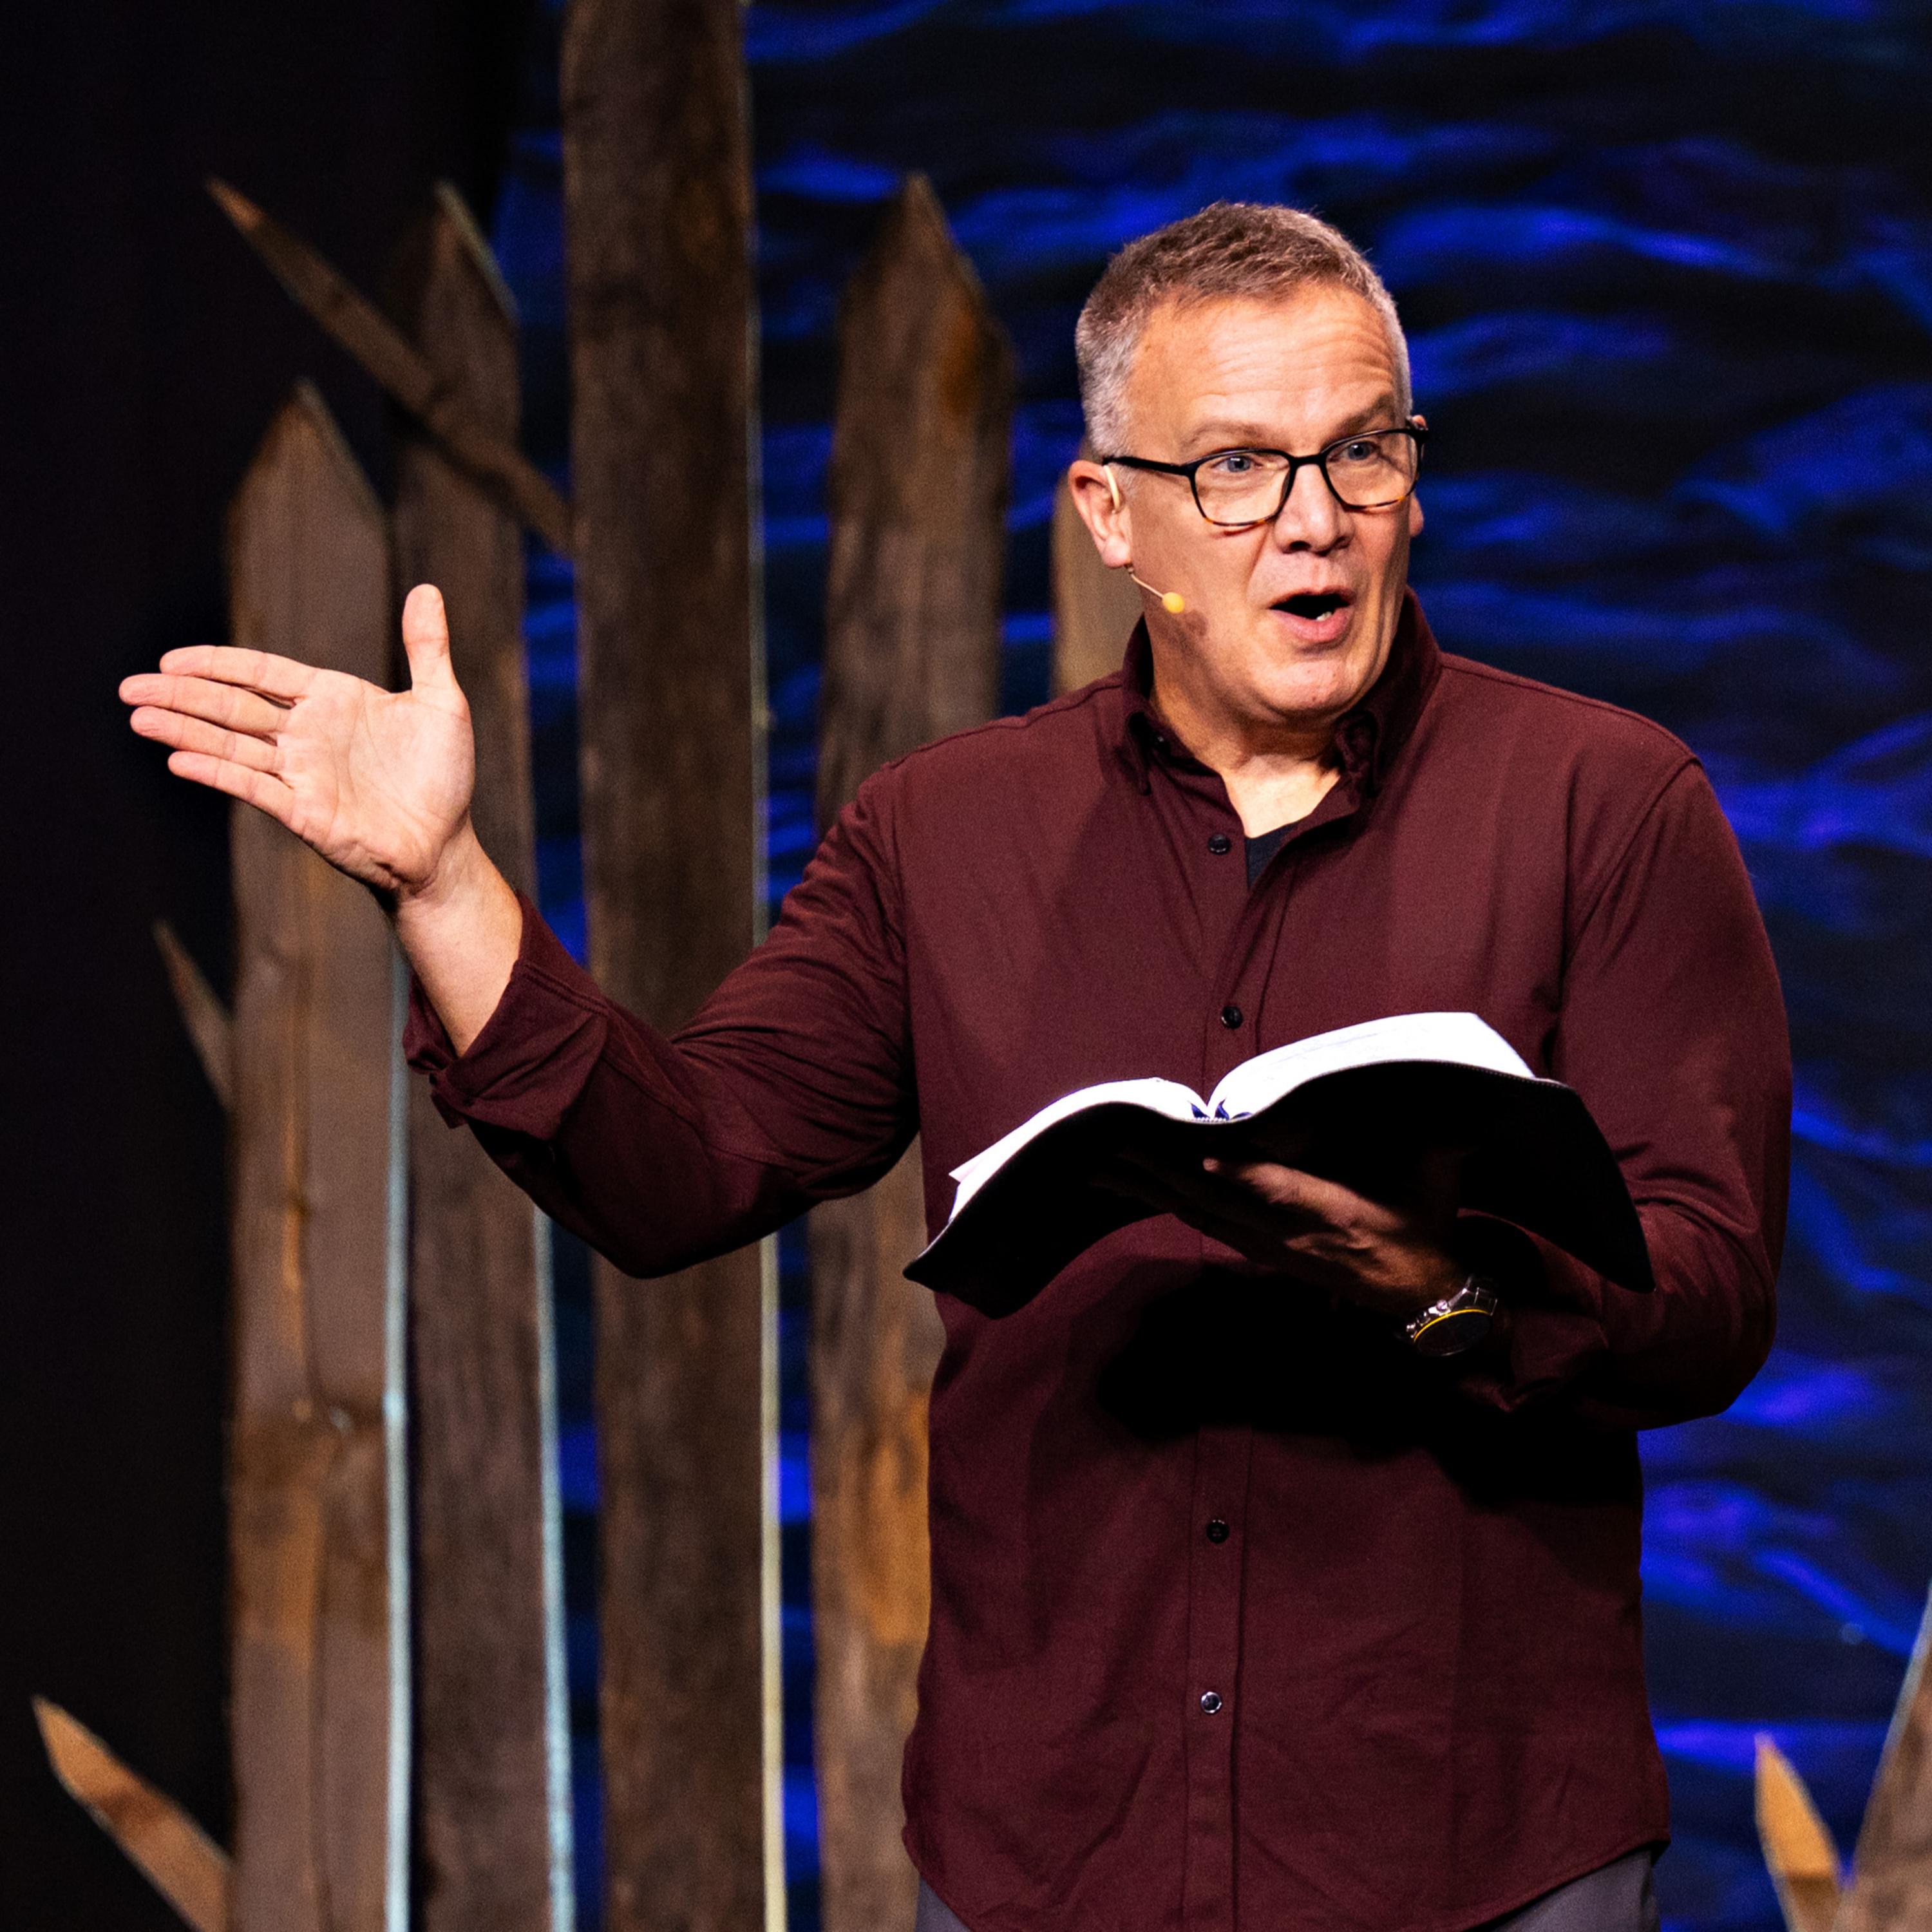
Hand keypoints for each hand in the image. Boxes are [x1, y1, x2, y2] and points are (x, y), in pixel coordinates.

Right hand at [121, 583, 475, 902]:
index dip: (218, 663)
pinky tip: (180, 760)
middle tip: (130, 686)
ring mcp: (301, 773)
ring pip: (231, 744)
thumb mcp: (442, 704)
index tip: (172, 659)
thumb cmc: (443, 777)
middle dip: (182, 694)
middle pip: (233, 705)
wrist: (446, 845)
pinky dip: (219, 772)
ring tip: (138, 716)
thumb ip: (427, 648)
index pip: (262, 673)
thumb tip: (427, 589)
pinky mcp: (304, 811)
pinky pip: (254, 786)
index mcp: (331, 700)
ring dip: (185, 731)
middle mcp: (307, 734)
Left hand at [1097, 1145, 1466, 1318]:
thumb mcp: (1436, 1178)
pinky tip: (1141, 1190)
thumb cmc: (1427, 1227)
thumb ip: (1432, 1135)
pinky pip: (1208, 1225)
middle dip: (1159, 1176)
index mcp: (1332, 1213)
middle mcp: (1289, 1236)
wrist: (1423, 1298)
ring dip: (1151, 1191)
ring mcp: (1271, 1249)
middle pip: (1215, 1203)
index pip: (1280, 1192)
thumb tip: (1443, 1091)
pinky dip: (1171, 1204)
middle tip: (1108, 1150)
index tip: (1202, 1159)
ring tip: (1103, 1169)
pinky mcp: (1264, 1254)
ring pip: (1200, 1216)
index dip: (1242, 1177)